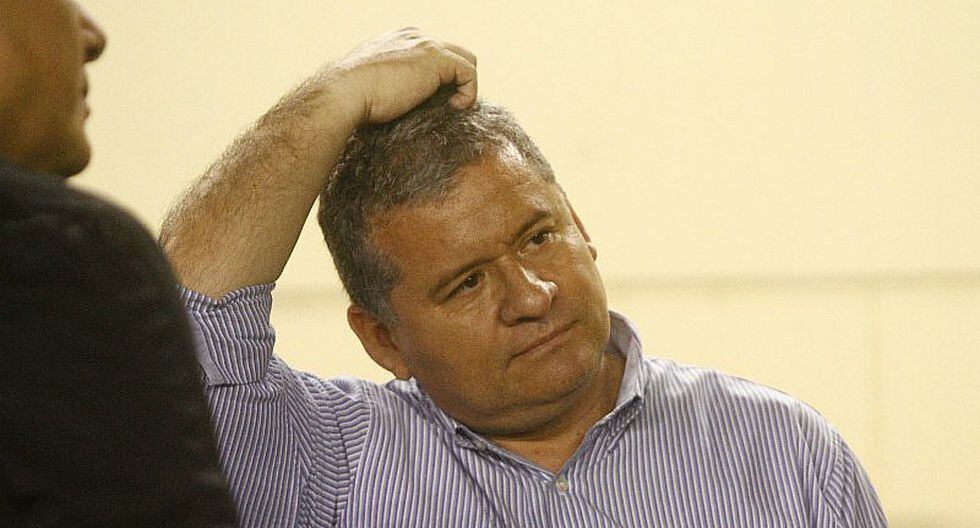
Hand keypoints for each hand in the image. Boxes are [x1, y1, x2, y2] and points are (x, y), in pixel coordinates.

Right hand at [327, 27, 477, 126]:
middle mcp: (414, 36)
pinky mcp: (437, 59)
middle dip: (454, 78)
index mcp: (398, 39)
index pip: (432, 53)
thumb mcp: (373, 84)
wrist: (345, 93)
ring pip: (466, 60)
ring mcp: (426, 45)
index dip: (438, 78)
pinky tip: (454, 107)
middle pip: (453, 53)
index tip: (431, 102)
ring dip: (463, 86)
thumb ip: (390, 83)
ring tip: (450, 107)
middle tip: (445, 105)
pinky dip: (468, 92)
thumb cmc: (352, 97)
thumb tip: (402, 102)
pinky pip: (469, 72)